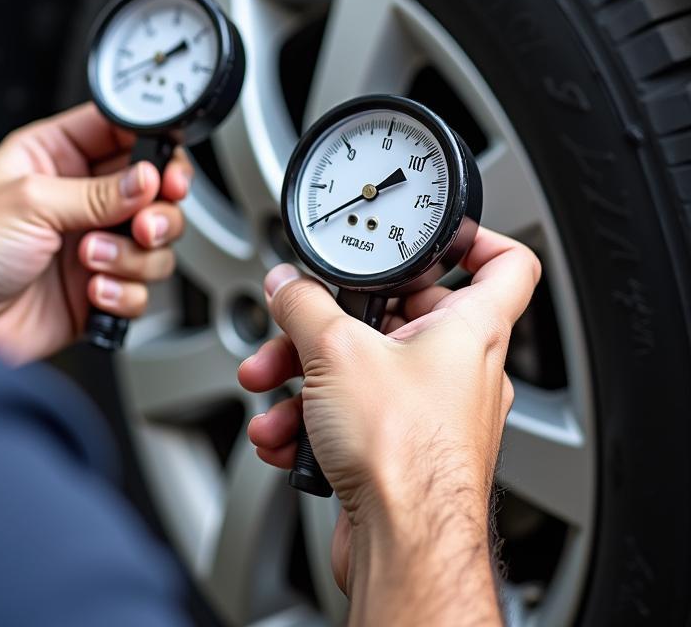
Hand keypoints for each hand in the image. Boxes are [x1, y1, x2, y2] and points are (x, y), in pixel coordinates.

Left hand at [0, 103, 191, 363]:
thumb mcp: (30, 203)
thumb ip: (97, 192)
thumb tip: (147, 179)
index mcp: (56, 157)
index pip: (121, 134)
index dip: (152, 147)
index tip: (166, 168)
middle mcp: (79, 198)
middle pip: (153, 192)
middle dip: (158, 210)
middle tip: (144, 223)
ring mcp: (91, 244)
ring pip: (154, 243)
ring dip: (132, 256)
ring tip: (92, 260)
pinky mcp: (98, 287)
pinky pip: (141, 287)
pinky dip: (124, 291)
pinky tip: (92, 290)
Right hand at [238, 229, 538, 623]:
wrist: (402, 545)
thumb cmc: (405, 455)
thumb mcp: (336, 350)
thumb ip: (304, 305)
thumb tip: (288, 285)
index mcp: (468, 328)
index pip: (504, 262)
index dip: (475, 236)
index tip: (435, 231)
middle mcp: (458, 368)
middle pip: (398, 317)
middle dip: (330, 324)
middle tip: (296, 327)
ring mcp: (431, 412)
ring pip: (363, 370)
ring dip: (306, 377)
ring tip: (271, 388)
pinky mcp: (401, 450)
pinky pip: (353, 414)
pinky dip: (313, 419)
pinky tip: (283, 434)